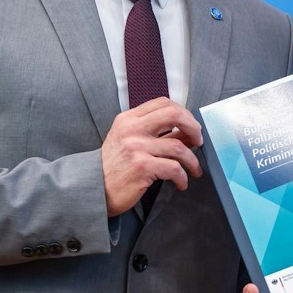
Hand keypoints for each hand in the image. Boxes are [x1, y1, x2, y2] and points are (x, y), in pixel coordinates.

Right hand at [101, 97, 203, 215]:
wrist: (94, 189)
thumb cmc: (114, 167)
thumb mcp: (127, 140)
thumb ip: (151, 132)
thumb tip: (186, 132)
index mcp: (129, 119)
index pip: (163, 103)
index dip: (184, 113)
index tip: (191, 127)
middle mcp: (132, 129)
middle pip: (174, 114)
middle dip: (193, 127)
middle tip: (198, 141)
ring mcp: (136, 147)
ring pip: (179, 147)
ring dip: (192, 161)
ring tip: (193, 170)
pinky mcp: (142, 167)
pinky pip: (174, 168)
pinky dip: (183, 177)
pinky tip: (181, 183)